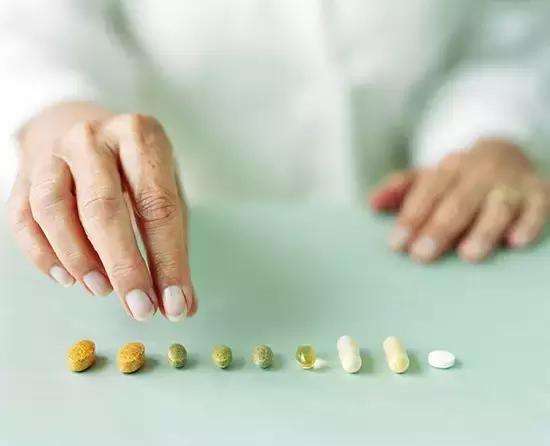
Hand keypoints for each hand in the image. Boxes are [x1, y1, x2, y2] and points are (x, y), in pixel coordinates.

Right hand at [7, 102, 196, 320]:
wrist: (85, 129)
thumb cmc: (135, 168)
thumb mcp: (166, 191)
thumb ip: (174, 245)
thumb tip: (181, 304)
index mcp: (140, 136)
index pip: (157, 206)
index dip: (167, 260)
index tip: (174, 304)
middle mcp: (93, 138)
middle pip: (104, 208)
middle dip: (124, 267)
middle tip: (140, 309)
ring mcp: (53, 153)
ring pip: (54, 209)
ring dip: (79, 259)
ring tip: (101, 290)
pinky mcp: (25, 173)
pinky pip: (24, 218)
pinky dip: (43, 255)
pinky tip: (68, 278)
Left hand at [370, 138, 548, 262]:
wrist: (507, 152)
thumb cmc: (458, 178)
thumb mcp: (429, 177)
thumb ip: (400, 189)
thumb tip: (372, 204)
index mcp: (449, 168)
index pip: (427, 193)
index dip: (411, 218)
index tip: (397, 244)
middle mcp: (480, 172)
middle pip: (458, 201)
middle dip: (439, 229)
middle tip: (422, 255)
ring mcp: (511, 183)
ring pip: (498, 206)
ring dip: (483, 229)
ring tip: (468, 254)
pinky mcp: (539, 194)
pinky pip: (538, 208)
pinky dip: (529, 224)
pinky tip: (516, 242)